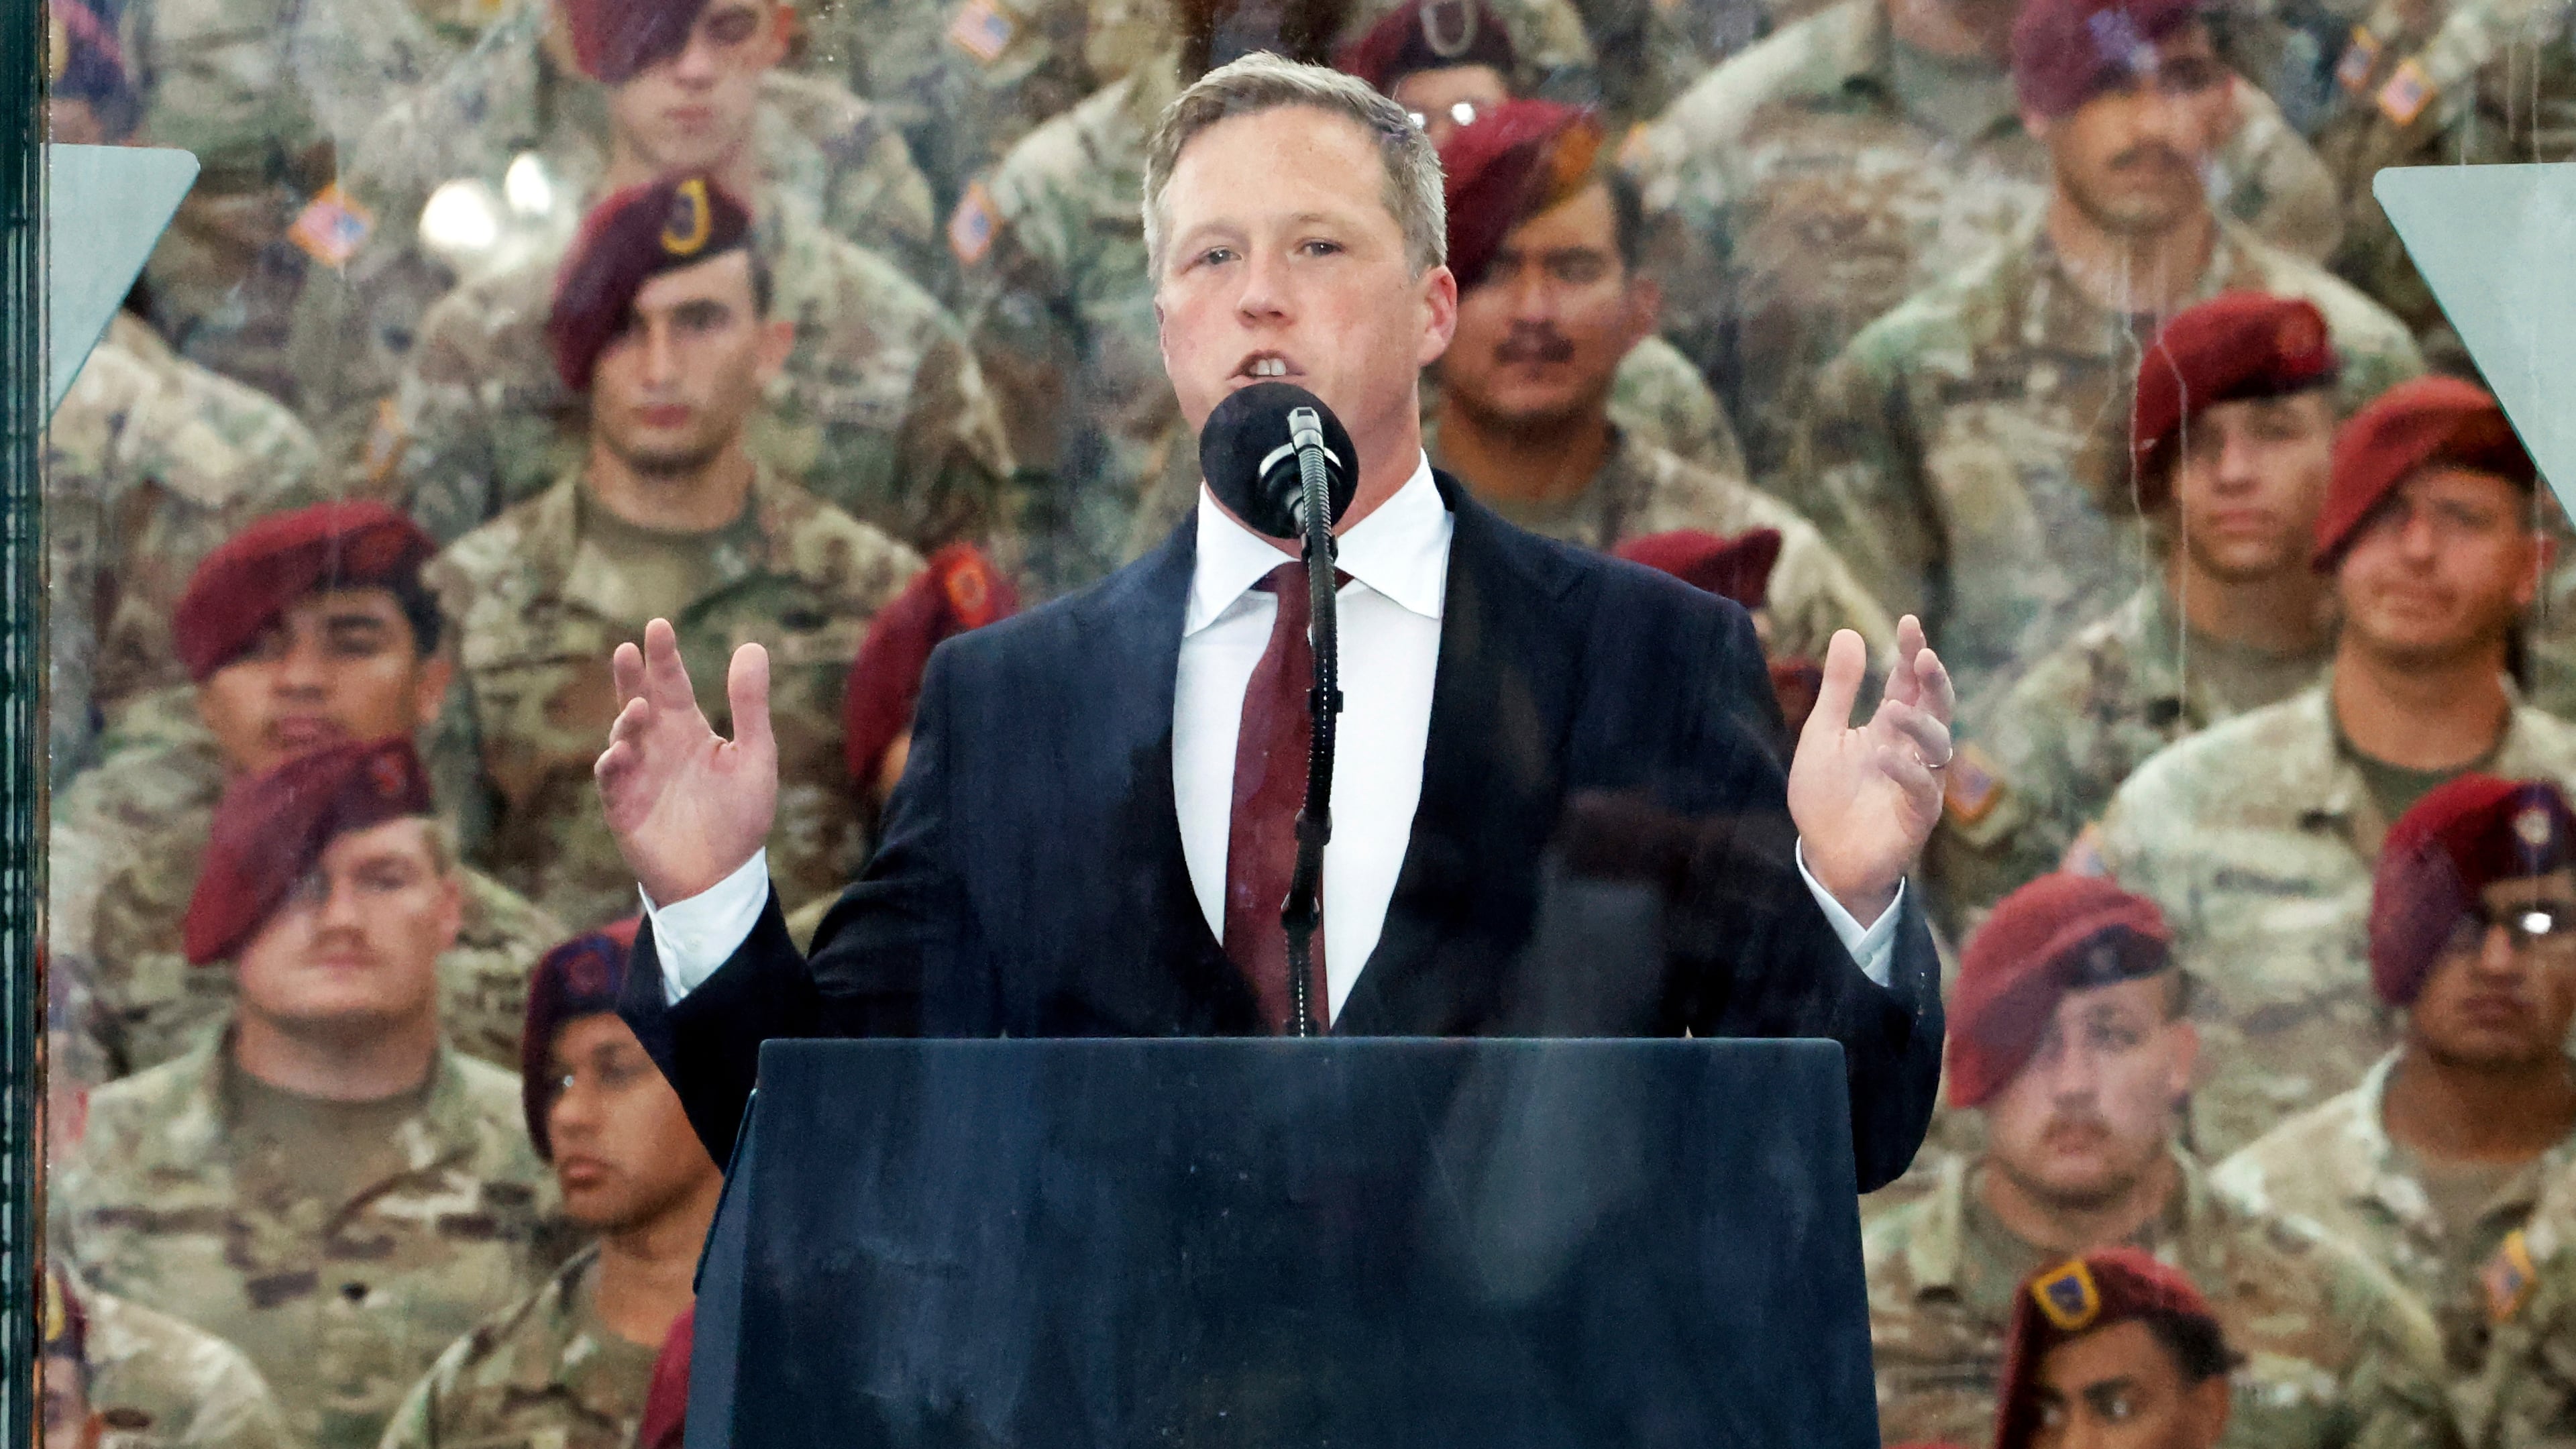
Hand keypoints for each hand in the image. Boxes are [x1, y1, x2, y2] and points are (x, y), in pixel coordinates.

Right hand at [595, 618, 777, 905]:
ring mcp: (637, 774)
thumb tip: (752, 647)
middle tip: (628, 649)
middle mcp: (658, 746)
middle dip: (631, 676)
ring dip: (626, 720)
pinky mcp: (622, 805)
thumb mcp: (754, 756)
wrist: (721, 877)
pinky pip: (611, 779)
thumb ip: (750, 706)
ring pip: (621, 736)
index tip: (658, 626)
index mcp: (688, 731)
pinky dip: (613, 764)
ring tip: (639, 707)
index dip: (664, 657)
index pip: (672, 685)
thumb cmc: (740, 818)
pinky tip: (620, 751)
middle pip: (638, 701)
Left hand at [1786, 616, 1955, 921]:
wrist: (1825, 857)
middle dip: (1933, 680)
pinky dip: (1906, 771)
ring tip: (1894, 709)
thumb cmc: (1826, 796)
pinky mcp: (1917, 817)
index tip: (1909, 623)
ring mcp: (1919, 782)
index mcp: (1890, 727)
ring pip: (1939, 745)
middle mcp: (1911, 749)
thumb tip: (1849, 632)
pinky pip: (1923, 790)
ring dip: (1920, 724)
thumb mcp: (1823, 735)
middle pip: (1935, 707)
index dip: (1912, 653)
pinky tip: (1885, 756)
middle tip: (1924, 655)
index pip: (1908, 683)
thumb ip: (1838, 690)